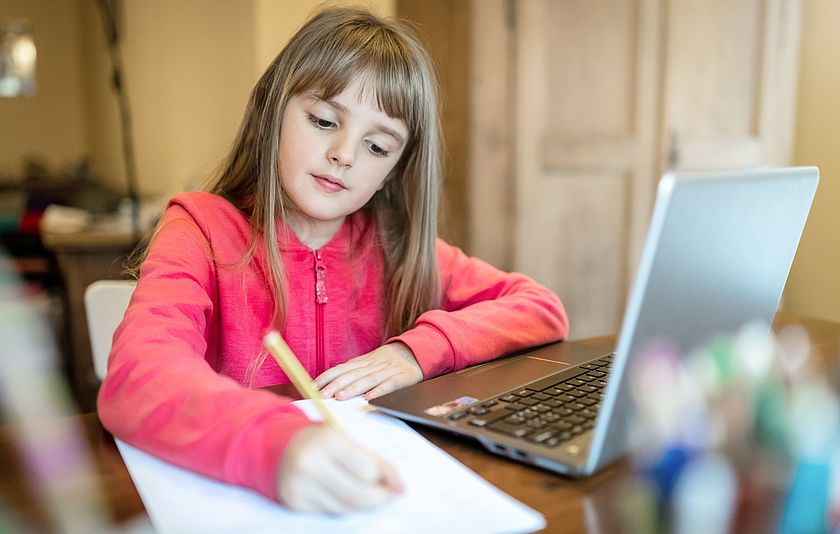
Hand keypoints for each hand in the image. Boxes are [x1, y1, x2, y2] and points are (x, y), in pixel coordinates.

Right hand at [277, 425, 401, 513]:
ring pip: (346, 507)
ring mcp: (300, 486)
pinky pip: (330, 511)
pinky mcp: (295, 503)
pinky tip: (349, 496)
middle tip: (391, 496)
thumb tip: (397, 484)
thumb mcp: (342, 438)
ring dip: (364, 504)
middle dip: (380, 498)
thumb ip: (369, 458)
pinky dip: (344, 506)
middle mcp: (310, 464)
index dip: (388, 479)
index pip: (367, 469)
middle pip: (358, 494)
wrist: (277, 447)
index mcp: (326, 440)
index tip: (400, 486)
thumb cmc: (318, 440)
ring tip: (373, 496)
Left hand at [315, 342, 422, 399]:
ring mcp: (388, 371)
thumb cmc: (388, 361)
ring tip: (340, 397)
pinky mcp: (402, 378)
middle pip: (352, 374)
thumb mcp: (369, 362)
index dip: (326, 377)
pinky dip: (380, 390)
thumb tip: (330, 382)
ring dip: (353, 388)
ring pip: (368, 379)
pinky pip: (390, 385)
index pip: (341, 369)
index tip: (312, 386)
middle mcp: (373, 365)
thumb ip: (353, 371)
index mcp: (363, 362)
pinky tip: (370, 398)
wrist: (416, 351)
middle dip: (335, 385)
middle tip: (322, 395)